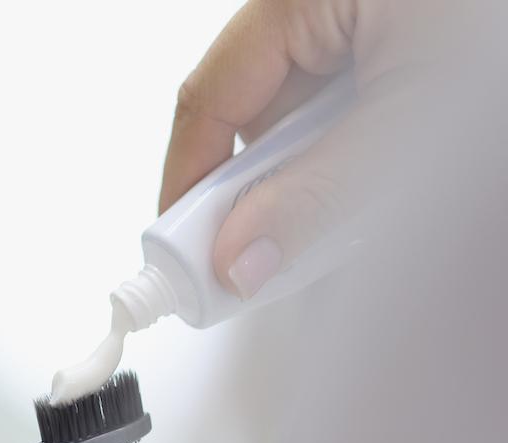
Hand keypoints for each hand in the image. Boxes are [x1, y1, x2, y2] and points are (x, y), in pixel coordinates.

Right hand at [159, 0, 440, 298]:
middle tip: (269, 262)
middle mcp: (332, 4)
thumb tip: (240, 256)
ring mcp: (374, 25)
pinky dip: (368, 163)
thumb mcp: (413, 126)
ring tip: (356, 224)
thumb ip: (318, 197)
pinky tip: (389, 195)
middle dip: (267, 194)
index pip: (212, 95)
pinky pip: (362, 115)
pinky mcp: (414, 46)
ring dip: (326, 184)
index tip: (183, 250)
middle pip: (263, 114)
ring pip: (316, 122)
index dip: (188, 178)